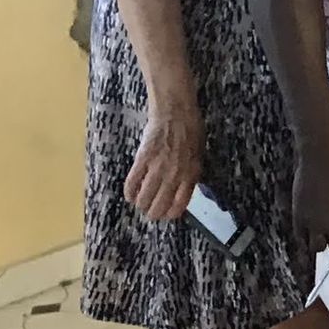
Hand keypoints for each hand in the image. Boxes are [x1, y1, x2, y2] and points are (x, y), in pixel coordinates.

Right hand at [125, 100, 201, 222]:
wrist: (176, 112)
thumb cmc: (191, 132)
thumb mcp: (199, 156)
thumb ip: (191, 174)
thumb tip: (183, 191)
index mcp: (191, 174)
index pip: (180, 205)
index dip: (170, 214)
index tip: (166, 216)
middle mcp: (175, 175)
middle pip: (159, 205)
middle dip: (153, 212)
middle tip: (150, 212)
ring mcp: (158, 168)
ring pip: (144, 198)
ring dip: (141, 205)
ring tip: (140, 204)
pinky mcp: (142, 159)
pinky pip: (132, 182)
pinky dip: (129, 192)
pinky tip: (130, 195)